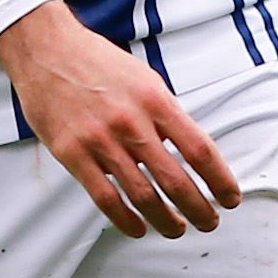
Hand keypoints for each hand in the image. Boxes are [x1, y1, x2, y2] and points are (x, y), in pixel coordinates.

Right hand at [0, 1, 240, 237]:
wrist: (47, 49)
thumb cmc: (97, 62)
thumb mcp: (145, 79)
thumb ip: (166, 114)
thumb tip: (191, 149)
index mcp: (155, 101)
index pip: (200, 149)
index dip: (220, 180)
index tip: (230, 197)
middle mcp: (132, 123)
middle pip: (176, 180)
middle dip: (200, 209)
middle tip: (210, 221)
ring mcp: (101, 140)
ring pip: (143, 196)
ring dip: (166, 220)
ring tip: (177, 229)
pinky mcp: (73, 154)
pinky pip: (106, 198)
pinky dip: (126, 220)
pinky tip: (138, 228)